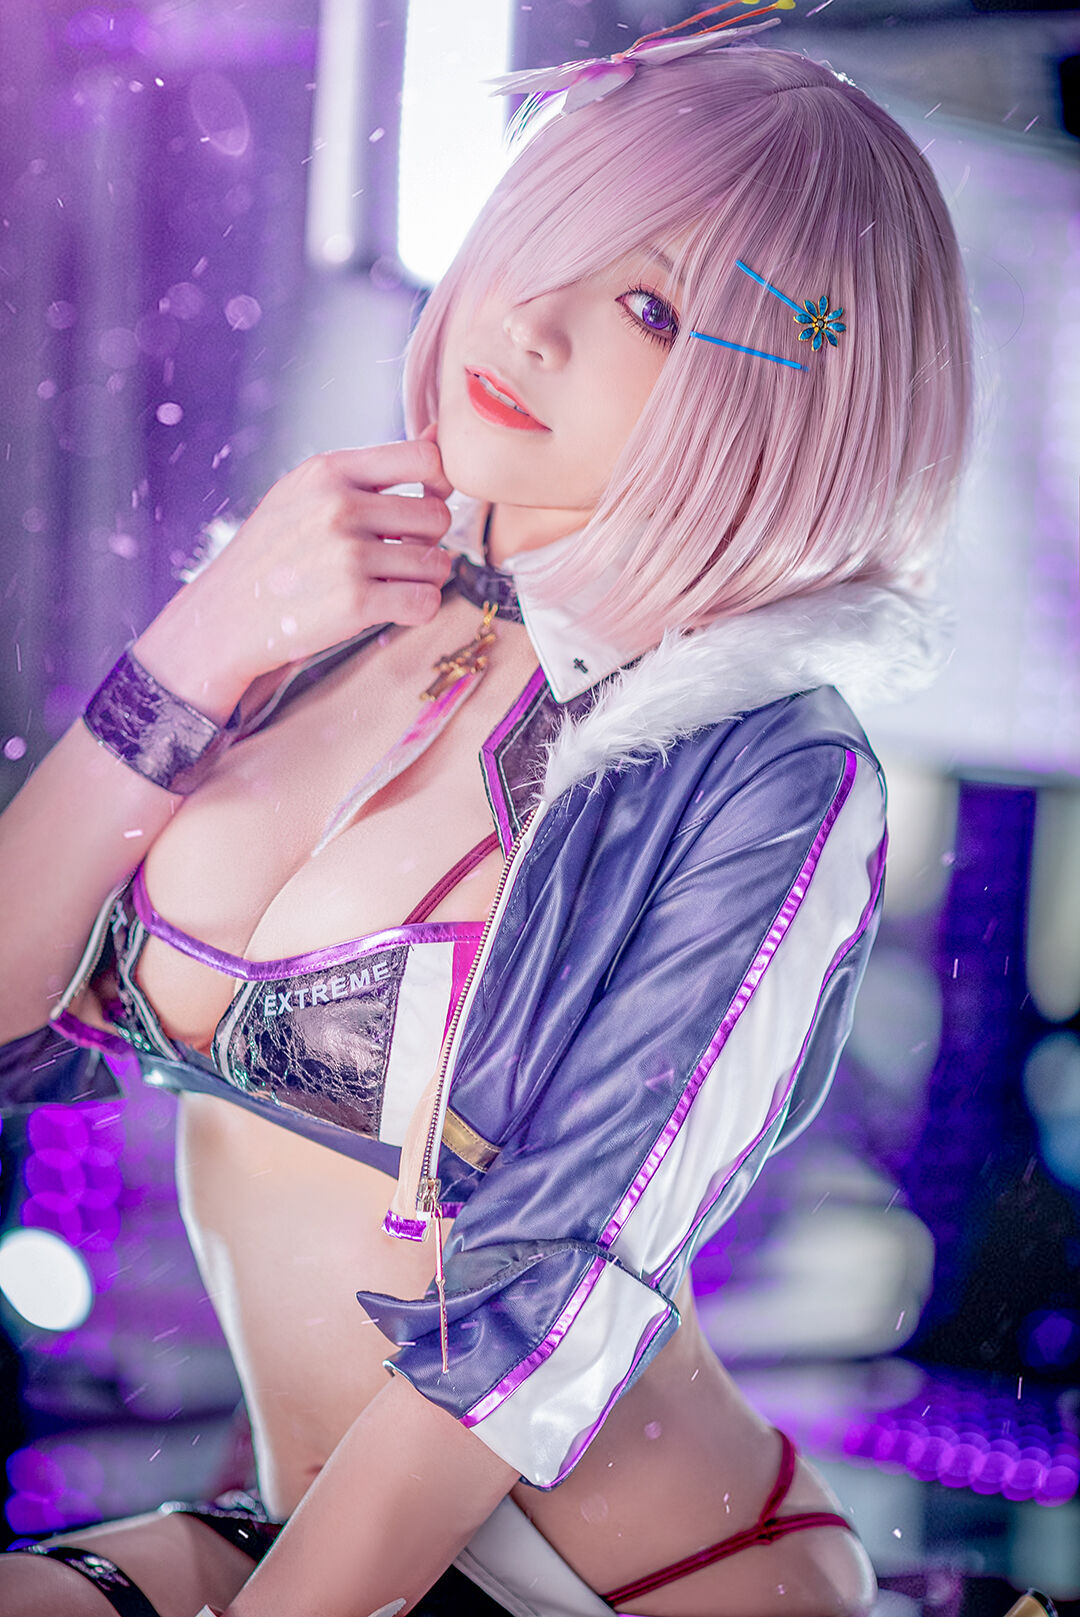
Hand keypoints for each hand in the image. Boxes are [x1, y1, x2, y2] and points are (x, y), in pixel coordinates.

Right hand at [135, 427, 453, 717]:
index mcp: (329, 471)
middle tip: (397, 556)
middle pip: (437, 515)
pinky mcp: (355, 603)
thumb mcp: (307, 493)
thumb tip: (436, 436)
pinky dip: (419, 609)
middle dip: (427, 540)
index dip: (438, 483)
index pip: (424, 458)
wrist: (225, 615)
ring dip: (424, 579)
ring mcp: (348, 555)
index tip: (423, 505)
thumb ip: (372, 468)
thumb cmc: (274, 554)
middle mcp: (339, 506)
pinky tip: (392, 607)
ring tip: (391, 583)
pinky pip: (427, 602)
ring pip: (437, 563)